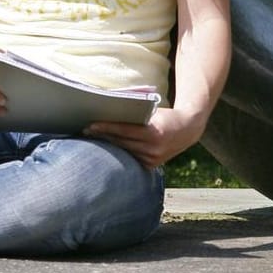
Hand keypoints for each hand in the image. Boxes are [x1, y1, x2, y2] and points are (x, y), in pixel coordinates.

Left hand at [86, 106, 203, 168]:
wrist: (187, 130)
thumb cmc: (166, 116)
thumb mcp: (153, 110)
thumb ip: (135, 112)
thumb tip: (111, 106)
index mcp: (154, 132)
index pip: (124, 130)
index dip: (106, 127)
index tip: (90, 125)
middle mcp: (153, 148)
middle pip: (121, 142)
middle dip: (102, 136)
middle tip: (85, 130)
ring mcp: (152, 159)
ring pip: (123, 152)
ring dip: (108, 145)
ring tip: (92, 139)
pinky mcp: (151, 166)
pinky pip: (130, 158)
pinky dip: (119, 153)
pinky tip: (107, 148)